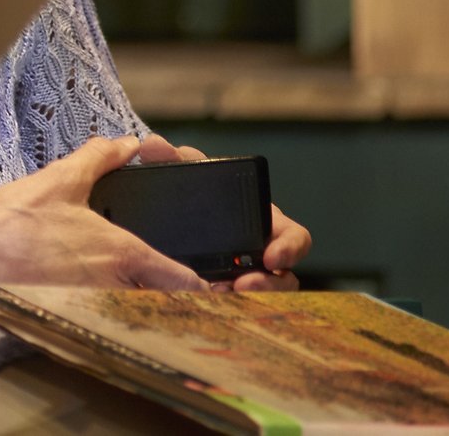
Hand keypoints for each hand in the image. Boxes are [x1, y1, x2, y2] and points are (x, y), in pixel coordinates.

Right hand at [0, 135, 208, 295]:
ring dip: (145, 292)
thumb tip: (124, 144)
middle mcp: (113, 282)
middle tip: (188, 277)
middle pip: (162, 296)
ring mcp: (93, 298)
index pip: (180, 278)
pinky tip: (100, 278)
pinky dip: (114, 295)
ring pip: (136, 302)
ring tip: (144, 276)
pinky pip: (107, 304)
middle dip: (176, 288)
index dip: (204, 283)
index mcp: (121, 251)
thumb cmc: (15, 220)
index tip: (219, 282)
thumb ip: (100, 158)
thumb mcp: (62, 178)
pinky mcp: (71, 304)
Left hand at [142, 138, 312, 289]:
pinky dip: (218, 301)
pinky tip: (200, 297)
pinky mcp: (223, 290)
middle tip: (241, 285)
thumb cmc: (193, 188)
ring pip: (260, 295)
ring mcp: (245, 275)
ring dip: (244, 297)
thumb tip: (154, 145)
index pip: (295, 239)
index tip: (272, 258)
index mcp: (265, 222)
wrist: (169, 212)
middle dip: (267, 285)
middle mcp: (262, 252)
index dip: (290, 250)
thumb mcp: (186, 172)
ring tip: (218, 294)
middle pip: (283, 278)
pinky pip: (230, 302)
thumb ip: (173, 158)